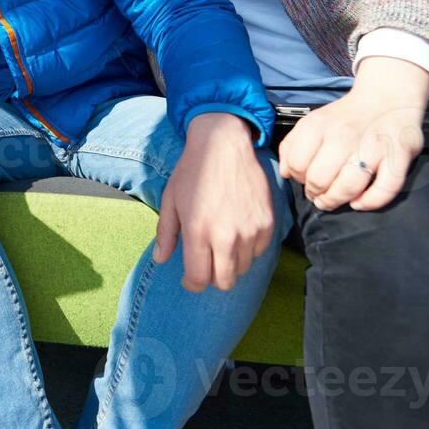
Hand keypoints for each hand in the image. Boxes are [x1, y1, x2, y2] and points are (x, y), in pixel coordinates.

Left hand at [154, 112, 273, 291]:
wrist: (224, 144)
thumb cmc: (193, 171)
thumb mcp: (170, 200)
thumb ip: (165, 234)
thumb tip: (161, 259)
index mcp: (198, 231)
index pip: (199, 279)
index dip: (192, 284)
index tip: (190, 279)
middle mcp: (226, 235)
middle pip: (225, 282)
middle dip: (213, 278)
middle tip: (207, 264)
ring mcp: (250, 230)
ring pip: (243, 268)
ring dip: (231, 263)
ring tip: (221, 243)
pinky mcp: (267, 223)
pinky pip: (259, 252)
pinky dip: (248, 249)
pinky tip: (238, 232)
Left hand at [278, 57, 428, 211]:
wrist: (388, 97)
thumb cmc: (347, 117)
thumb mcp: (313, 121)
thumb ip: (292, 144)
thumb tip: (285, 173)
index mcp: (320, 125)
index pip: (297, 164)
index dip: (298, 179)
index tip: (305, 181)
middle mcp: (345, 134)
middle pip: (320, 179)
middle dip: (316, 194)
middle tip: (319, 196)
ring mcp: (373, 145)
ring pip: (348, 186)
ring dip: (336, 201)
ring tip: (333, 201)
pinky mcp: (400, 155)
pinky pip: (385, 189)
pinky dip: (369, 202)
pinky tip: (359, 203)